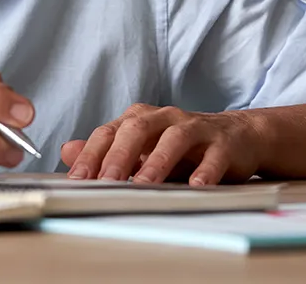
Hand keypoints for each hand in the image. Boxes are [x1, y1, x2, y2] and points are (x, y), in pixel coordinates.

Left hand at [60, 104, 265, 185]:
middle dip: (118, 157)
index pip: (109, 132)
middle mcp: (165, 118)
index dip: (91, 155)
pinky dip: (204, 171)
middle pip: (137, 130)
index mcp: (140, 119)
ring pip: (173, 139)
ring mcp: (196, 128)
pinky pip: (213, 156)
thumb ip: (106, 151)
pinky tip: (196, 186)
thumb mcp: (143, 149)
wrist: (239, 137)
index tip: (77, 179)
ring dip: (157, 162)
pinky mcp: (224, 143)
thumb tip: (67, 152)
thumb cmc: (183, 147)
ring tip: (143, 185)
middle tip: (105, 182)